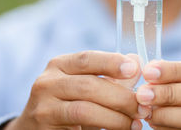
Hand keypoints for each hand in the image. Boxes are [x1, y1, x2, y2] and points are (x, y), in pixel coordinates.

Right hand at [6, 51, 149, 129]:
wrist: (36, 128)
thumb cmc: (68, 102)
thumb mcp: (86, 84)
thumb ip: (110, 74)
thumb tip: (136, 61)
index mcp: (59, 65)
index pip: (86, 58)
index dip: (111, 62)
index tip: (135, 69)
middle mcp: (47, 83)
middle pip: (88, 85)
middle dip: (121, 97)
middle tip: (143, 108)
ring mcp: (43, 108)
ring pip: (84, 110)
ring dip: (115, 118)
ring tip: (134, 124)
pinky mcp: (45, 129)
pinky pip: (78, 129)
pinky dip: (103, 129)